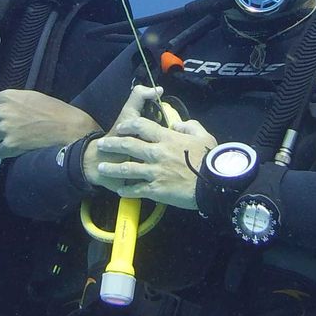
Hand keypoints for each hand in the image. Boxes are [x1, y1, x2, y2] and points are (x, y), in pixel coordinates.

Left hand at [0, 90, 99, 158]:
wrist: (68, 127)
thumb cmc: (55, 111)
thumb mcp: (32, 97)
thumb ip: (13, 102)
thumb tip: (1, 110)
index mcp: (7, 96)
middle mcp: (2, 111)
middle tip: (3, 132)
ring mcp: (5, 129)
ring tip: (10, 141)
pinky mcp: (10, 145)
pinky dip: (4, 152)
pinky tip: (15, 149)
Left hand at [87, 85, 215, 209]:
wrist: (214, 184)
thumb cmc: (210, 158)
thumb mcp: (203, 135)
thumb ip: (189, 126)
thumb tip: (176, 124)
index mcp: (167, 138)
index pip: (142, 126)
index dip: (129, 125)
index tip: (121, 127)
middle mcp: (156, 153)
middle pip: (128, 145)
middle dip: (113, 144)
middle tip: (102, 145)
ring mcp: (154, 172)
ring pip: (127, 169)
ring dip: (112, 168)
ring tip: (102, 168)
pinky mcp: (156, 189)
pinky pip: (136, 189)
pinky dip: (126, 191)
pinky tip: (120, 191)